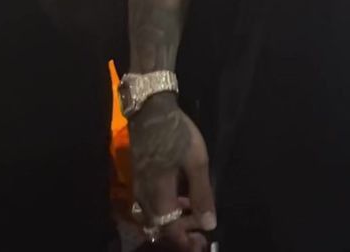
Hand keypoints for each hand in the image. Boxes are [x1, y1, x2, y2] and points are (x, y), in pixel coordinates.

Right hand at [130, 95, 215, 250]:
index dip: (186, 241)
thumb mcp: (196, 162)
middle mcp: (145, 198)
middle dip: (182, 231)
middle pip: (162, 227)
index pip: (171, 231)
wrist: (151, 109)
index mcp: (158, 198)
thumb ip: (202, 194)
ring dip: (175, 219)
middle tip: (200, 230)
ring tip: (194, 212)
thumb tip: (210, 224)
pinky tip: (180, 196)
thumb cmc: (176, 134)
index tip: (202, 243)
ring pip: (155, 215)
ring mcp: (139, 187)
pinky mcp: (139, 177)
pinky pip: (151, 203)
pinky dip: (167, 206)